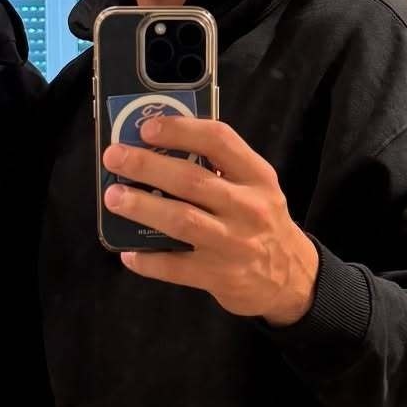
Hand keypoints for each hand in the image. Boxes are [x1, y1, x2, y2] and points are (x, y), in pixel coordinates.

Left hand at [102, 116, 318, 325]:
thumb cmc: (261, 222)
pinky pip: (176, 267)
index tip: (147, 127)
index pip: (219, 141)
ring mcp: (234, 244)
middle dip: (147, 166)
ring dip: (142, 207)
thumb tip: (157, 147)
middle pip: (191, 180)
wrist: (292, 278)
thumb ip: (220, 167)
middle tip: (114, 157)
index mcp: (256, 176)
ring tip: (113, 198)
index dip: (180, 130)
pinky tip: (129, 253)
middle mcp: (248, 207)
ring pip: (182, 220)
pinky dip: (148, 260)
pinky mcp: (220, 277)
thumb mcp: (256, 187)